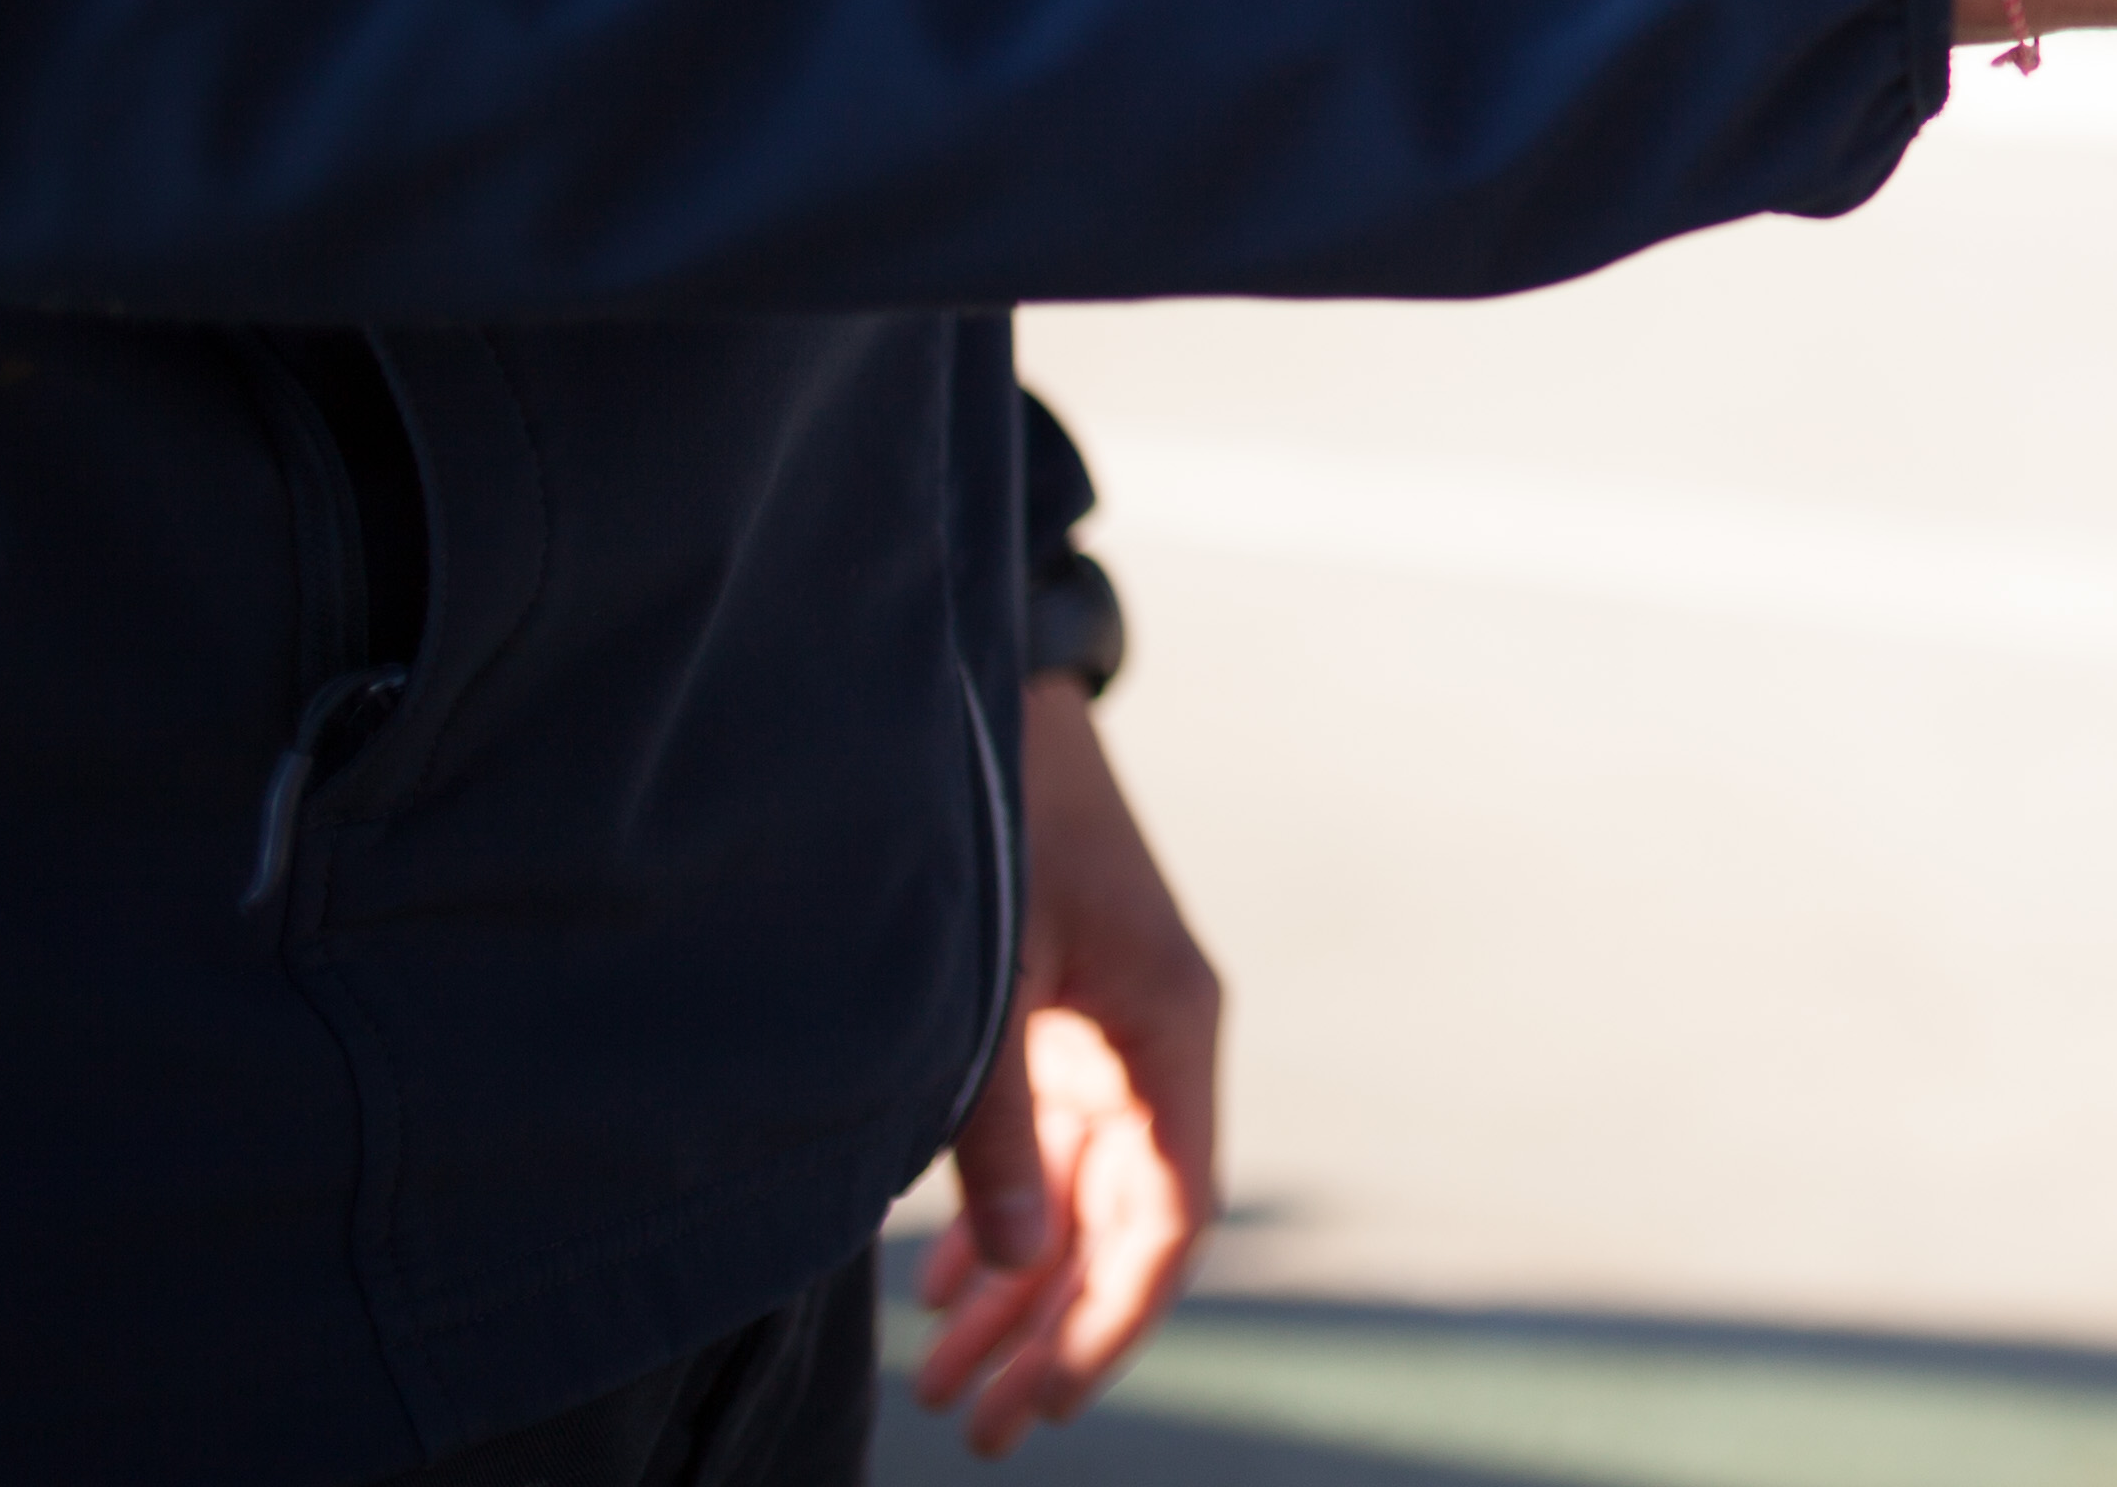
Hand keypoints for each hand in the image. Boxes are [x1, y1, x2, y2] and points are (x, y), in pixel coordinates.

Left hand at [914, 679, 1223, 1458]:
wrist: (995, 702)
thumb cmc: (1004, 825)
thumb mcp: (996, 977)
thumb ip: (1002, 1121)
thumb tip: (1016, 1263)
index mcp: (1173, 1028)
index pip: (1169, 1213)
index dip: (1116, 1317)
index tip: (1052, 1400)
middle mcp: (1157, 1043)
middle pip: (1123, 1223)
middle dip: (1056, 1331)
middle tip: (987, 1430)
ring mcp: (1111, 1033)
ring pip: (1080, 1197)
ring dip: (1019, 1291)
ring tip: (945, 1382)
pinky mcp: (1064, 1020)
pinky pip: (1048, 1149)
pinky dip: (1000, 1221)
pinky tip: (943, 1286)